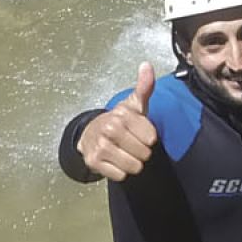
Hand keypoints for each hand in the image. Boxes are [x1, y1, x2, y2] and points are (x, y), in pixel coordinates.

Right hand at [74, 64, 160, 181]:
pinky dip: (120, 171)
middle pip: (144, 154)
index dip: (148, 137)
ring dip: (132, 163)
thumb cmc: (117, 120)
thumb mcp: (133, 104)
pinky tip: (115, 160)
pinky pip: (120, 175)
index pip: (151, 138)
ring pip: (133, 167)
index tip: (139, 131)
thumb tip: (147, 66)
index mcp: (122, 115)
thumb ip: (144, 86)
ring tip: (124, 152)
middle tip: (131, 143)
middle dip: (140, 151)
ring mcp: (101, 146)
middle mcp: (110, 130)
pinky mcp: (94, 162)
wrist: (90, 133)